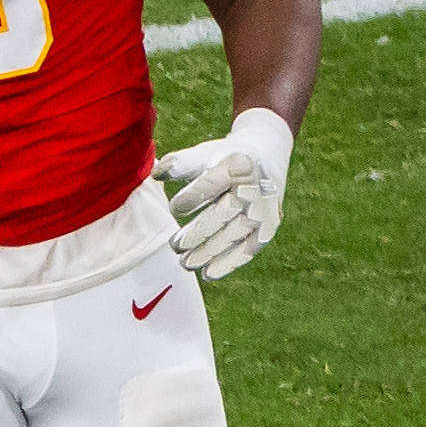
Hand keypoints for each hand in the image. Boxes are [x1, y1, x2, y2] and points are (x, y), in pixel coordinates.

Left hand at [160, 109, 292, 279]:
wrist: (266, 153)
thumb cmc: (222, 157)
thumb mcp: (202, 154)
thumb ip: (177, 164)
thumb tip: (155, 174)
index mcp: (237, 164)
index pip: (212, 184)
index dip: (192, 198)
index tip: (174, 209)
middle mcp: (255, 186)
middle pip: (225, 212)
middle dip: (198, 232)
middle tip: (175, 246)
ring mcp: (265, 207)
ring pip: (236, 234)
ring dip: (210, 252)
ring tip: (185, 263)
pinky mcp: (270, 225)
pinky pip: (250, 248)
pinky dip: (230, 262)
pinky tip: (208, 274)